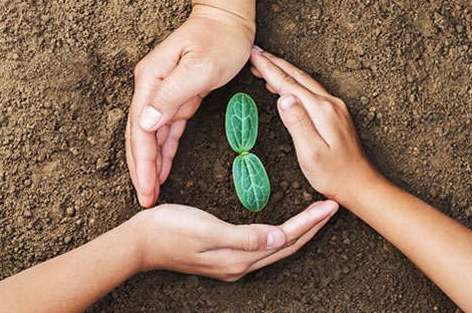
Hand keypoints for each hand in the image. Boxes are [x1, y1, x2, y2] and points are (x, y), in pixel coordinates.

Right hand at [126, 201, 338, 280]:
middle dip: (312, 228)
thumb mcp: (205, 230)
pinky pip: (263, 247)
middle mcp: (240, 265)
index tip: (330, 205)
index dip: (309, 222)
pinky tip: (283, 227)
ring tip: (316, 216)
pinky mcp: (225, 258)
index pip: (285, 239)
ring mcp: (232, 264)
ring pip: (277, 248)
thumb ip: (243, 237)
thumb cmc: (168, 230)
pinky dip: (281, 235)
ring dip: (299, 233)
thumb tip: (279, 239)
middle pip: (286, 247)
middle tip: (332, 207)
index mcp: (238, 258)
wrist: (140, 243)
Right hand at [127, 5, 254, 206]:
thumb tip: (145, 123)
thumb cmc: (219, 40)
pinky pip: (168, 130)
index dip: (142, 162)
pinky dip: (165, 150)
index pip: (140, 129)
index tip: (145, 188)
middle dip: (141, 169)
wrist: (228, 21)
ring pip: (152, 137)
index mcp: (151, 81)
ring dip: (151, 164)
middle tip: (145, 199)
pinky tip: (164, 169)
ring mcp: (163, 93)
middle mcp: (152, 88)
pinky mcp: (178, 97)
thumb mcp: (199, 67)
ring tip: (151, 191)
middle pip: (140, 136)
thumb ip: (171, 95)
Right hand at [250, 47, 379, 206]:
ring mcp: (334, 108)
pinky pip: (310, 91)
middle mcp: (330, 104)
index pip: (289, 84)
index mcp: (322, 111)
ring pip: (304, 82)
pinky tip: (285, 88)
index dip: (269, 69)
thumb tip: (284, 97)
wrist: (359, 185)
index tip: (253, 56)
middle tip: (255, 53)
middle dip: (275, 64)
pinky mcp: (334, 115)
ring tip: (265, 65)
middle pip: (297, 77)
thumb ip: (297, 123)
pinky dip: (294, 84)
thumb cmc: (333, 174)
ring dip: (284, 71)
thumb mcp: (311, 152)